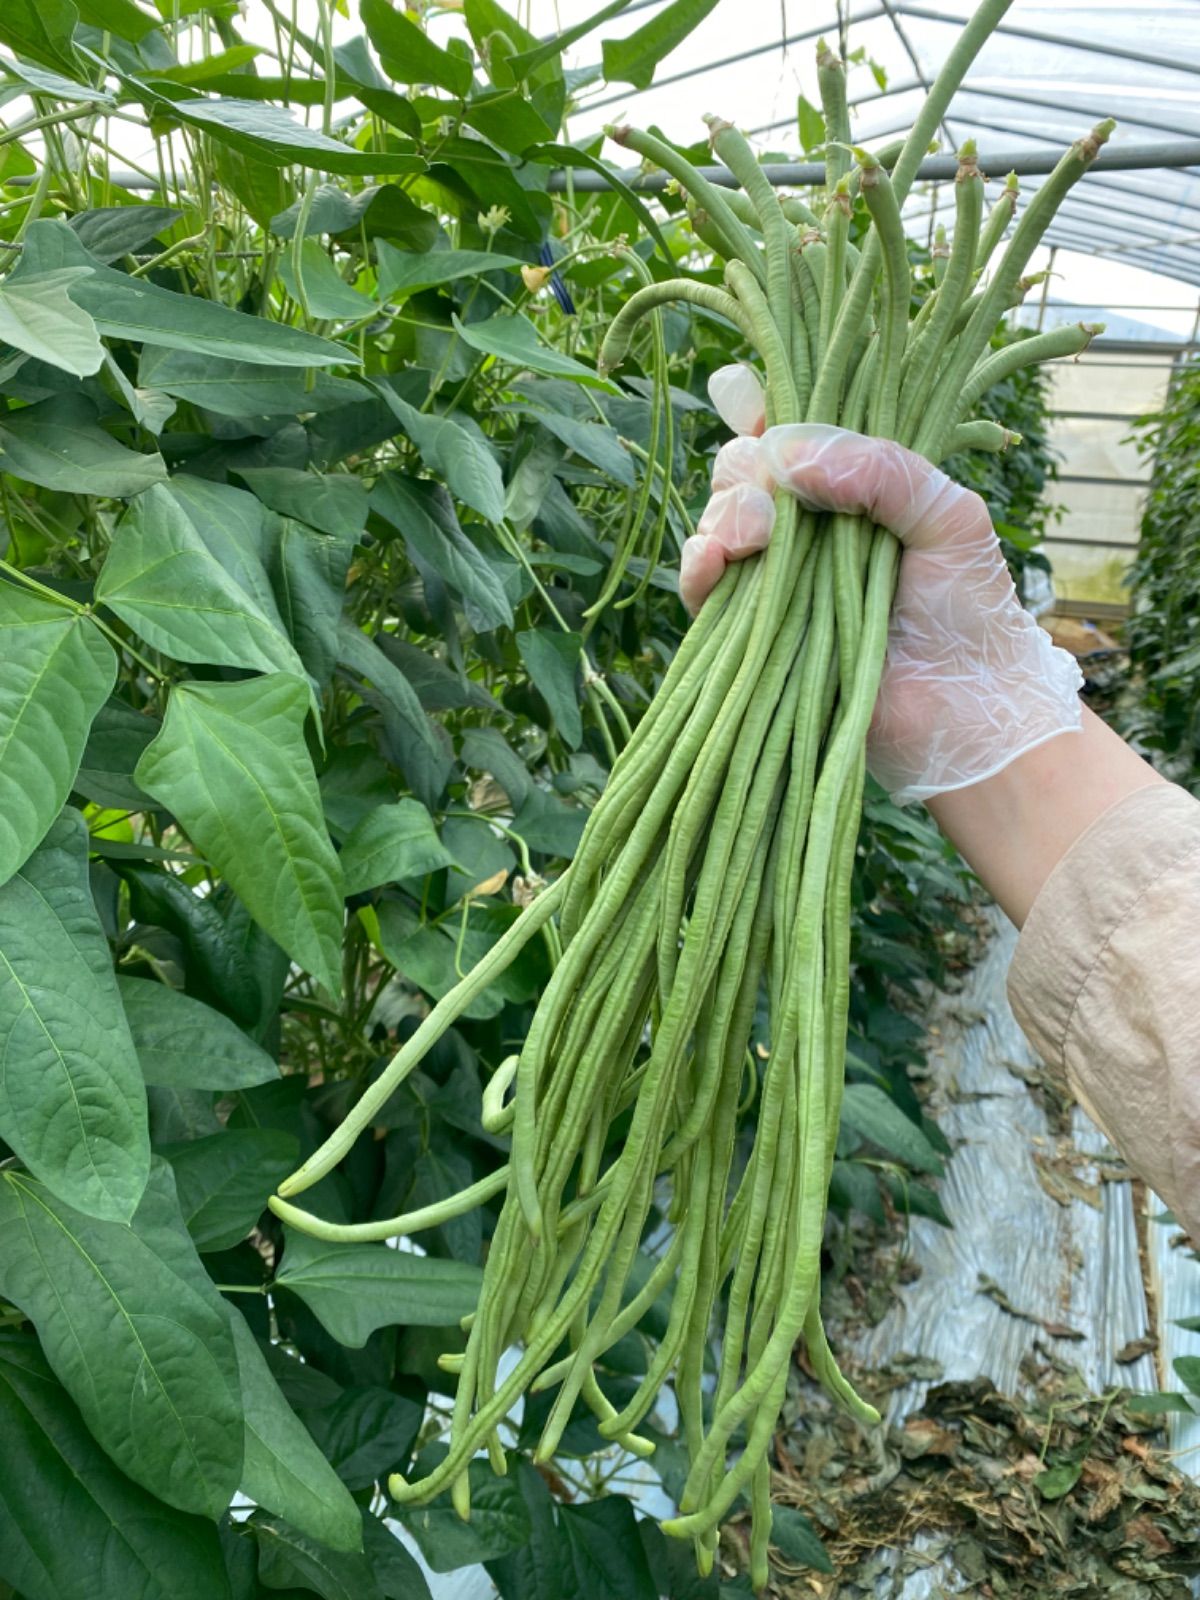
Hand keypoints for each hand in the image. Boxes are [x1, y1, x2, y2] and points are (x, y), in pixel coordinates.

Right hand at [686, 364, 1083, 806]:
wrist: (964, 712)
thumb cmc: (969, 613)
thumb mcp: (948, 516)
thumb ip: (882, 470)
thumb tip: (787, 455)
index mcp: (852, 486)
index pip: (791, 428)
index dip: (762, 408)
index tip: (749, 400)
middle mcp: (807, 527)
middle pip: (743, 469)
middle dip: (746, 471)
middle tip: (775, 499)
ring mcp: (776, 578)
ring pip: (717, 520)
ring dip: (725, 515)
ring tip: (756, 536)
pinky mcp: (751, 632)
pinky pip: (702, 587)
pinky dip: (698, 565)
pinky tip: (716, 560)